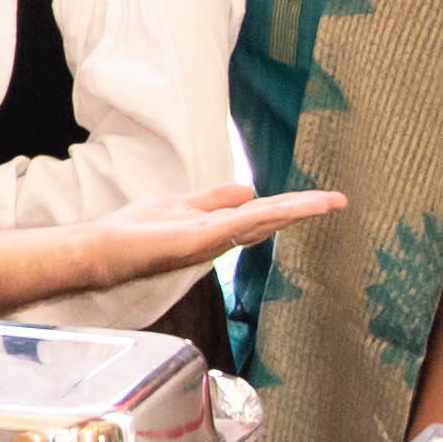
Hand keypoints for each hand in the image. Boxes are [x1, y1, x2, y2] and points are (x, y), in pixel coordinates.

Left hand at [88, 182, 341, 278]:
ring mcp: (212, 239)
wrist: (103, 251)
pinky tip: (287, 207)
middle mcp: (220, 237)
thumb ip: (216, 199)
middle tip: (340, 201)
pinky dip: (265, 214)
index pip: (262, 213)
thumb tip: (250, 190)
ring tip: (327, 202)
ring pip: (261, 220)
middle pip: (269, 218)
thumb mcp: (183, 205)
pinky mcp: (200, 239)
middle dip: (304, 209)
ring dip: (294, 210)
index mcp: (218, 227)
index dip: (293, 206)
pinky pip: (238, 223)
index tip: (324, 199)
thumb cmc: (135, 233)